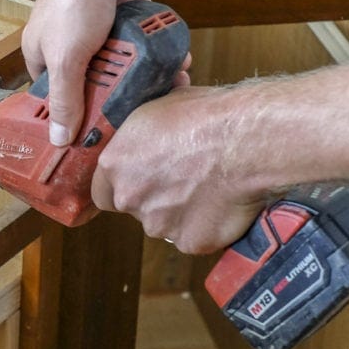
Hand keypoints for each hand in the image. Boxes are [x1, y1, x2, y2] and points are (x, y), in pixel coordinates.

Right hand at [21, 0, 178, 145]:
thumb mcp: (67, 59)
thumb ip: (66, 100)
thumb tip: (60, 140)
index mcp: (42, 53)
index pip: (55, 96)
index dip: (75, 116)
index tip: (101, 134)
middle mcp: (67, 39)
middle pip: (95, 80)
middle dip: (123, 95)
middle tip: (148, 112)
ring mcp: (96, 23)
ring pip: (124, 59)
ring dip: (147, 72)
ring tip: (173, 84)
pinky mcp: (122, 7)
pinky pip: (141, 36)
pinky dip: (157, 46)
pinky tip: (176, 57)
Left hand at [90, 86, 265, 253]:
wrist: (246, 141)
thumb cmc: (206, 117)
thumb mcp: (159, 107)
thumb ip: (143, 130)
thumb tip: (149, 119)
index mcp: (114, 164)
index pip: (102, 190)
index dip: (121, 186)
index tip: (138, 180)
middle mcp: (130, 198)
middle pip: (134, 207)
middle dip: (153, 198)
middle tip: (181, 179)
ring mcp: (159, 223)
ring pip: (164, 224)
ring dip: (179, 212)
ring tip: (207, 187)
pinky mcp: (190, 241)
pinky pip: (194, 237)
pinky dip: (206, 226)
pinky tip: (222, 203)